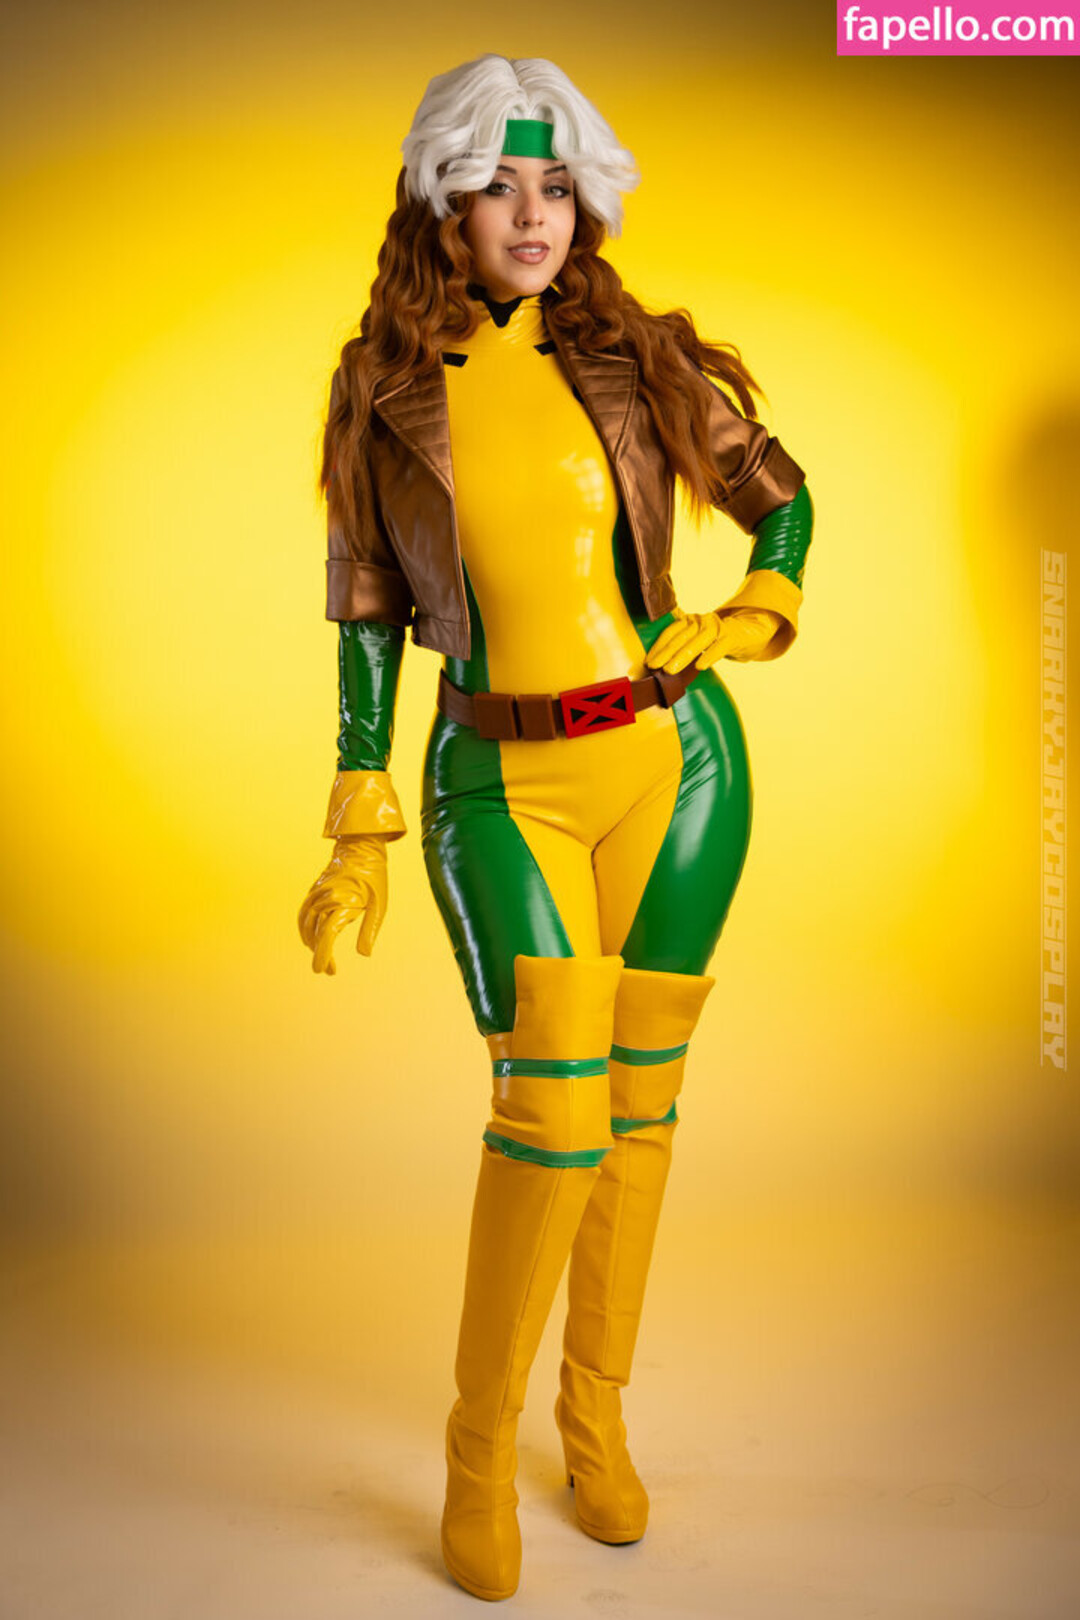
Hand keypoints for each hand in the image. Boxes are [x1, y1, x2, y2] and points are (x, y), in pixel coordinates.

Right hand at [297, 834, 388, 973]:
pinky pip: (303, 914)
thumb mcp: (380, 905)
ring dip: (311, 943)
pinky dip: (304, 929)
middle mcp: (326, 899)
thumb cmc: (374, 877)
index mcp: (343, 903)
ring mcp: (317, 894)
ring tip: (322, 957)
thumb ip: (370, 930)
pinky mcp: (314, 891)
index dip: (323, 954)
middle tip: (330, 970)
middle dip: (320, 954)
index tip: (323, 970)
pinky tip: (310, 939)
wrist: (361, 848)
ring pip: (306, 925)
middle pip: (315, 933)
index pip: (327, 935)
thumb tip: (364, 953)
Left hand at [645, 606, 785, 671]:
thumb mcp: (696, 640)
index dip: (659, 646)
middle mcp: (701, 621)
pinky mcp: (732, 636)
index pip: (671, 632)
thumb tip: (659, 666)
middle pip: (682, 637)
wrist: (747, 632)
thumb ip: (681, 647)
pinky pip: (720, 646)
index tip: (649, 661)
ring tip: (670, 670)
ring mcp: (717, 627)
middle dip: (666, 652)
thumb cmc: (715, 640)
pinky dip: (710, 655)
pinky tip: (700, 666)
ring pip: (698, 641)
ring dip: (683, 655)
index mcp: (690, 621)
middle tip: (654, 667)